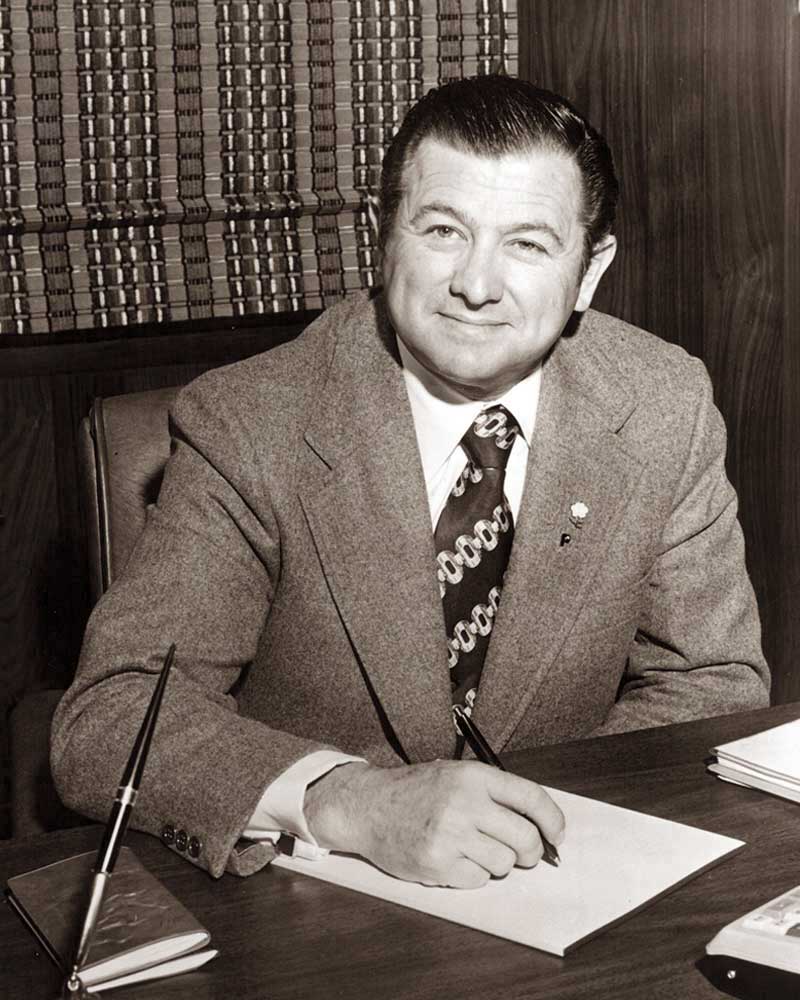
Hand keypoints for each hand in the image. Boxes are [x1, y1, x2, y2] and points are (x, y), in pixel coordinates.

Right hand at [303, 759, 564, 887]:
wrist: (368, 806)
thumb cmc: (415, 791)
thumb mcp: (455, 774)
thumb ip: (493, 793)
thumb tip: (538, 824)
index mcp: (474, 776)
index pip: (531, 798)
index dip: (553, 820)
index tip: (557, 835)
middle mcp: (465, 803)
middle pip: (525, 839)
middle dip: (531, 852)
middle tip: (522, 854)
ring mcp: (451, 835)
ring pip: (504, 864)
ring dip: (497, 863)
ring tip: (475, 850)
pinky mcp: (438, 864)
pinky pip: (478, 880)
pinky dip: (473, 875)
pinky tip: (455, 859)